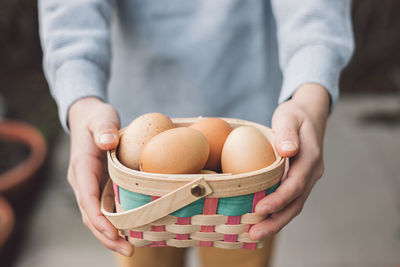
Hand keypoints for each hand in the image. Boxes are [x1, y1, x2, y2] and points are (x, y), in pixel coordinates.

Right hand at [68, 97, 133, 255]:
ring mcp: (89, 185)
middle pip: (90, 215)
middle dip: (107, 235)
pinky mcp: (97, 186)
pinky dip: (114, 222)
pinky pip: (103, 208)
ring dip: (110, 233)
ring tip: (131, 247)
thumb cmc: (96, 118)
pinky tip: (131, 230)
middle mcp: (82, 181)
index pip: (86, 198)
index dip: (99, 218)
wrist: (87, 118)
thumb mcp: (101, 118)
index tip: (114, 233)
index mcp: (82, 167)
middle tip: (129, 249)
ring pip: (96, 215)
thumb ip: (104, 129)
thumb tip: (108, 142)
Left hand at [249, 83, 329, 239]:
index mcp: (310, 158)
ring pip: (294, 206)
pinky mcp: (300, 180)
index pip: (295, 184)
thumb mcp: (289, 117)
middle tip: (254, 234)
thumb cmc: (295, 115)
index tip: (260, 209)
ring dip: (276, 222)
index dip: (278, 199)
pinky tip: (261, 221)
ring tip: (254, 235)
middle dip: (276, 221)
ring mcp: (307, 178)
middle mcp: (312, 172)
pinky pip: (290, 200)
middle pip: (296, 203)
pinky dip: (278, 213)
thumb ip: (287, 133)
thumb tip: (288, 150)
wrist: (309, 115)